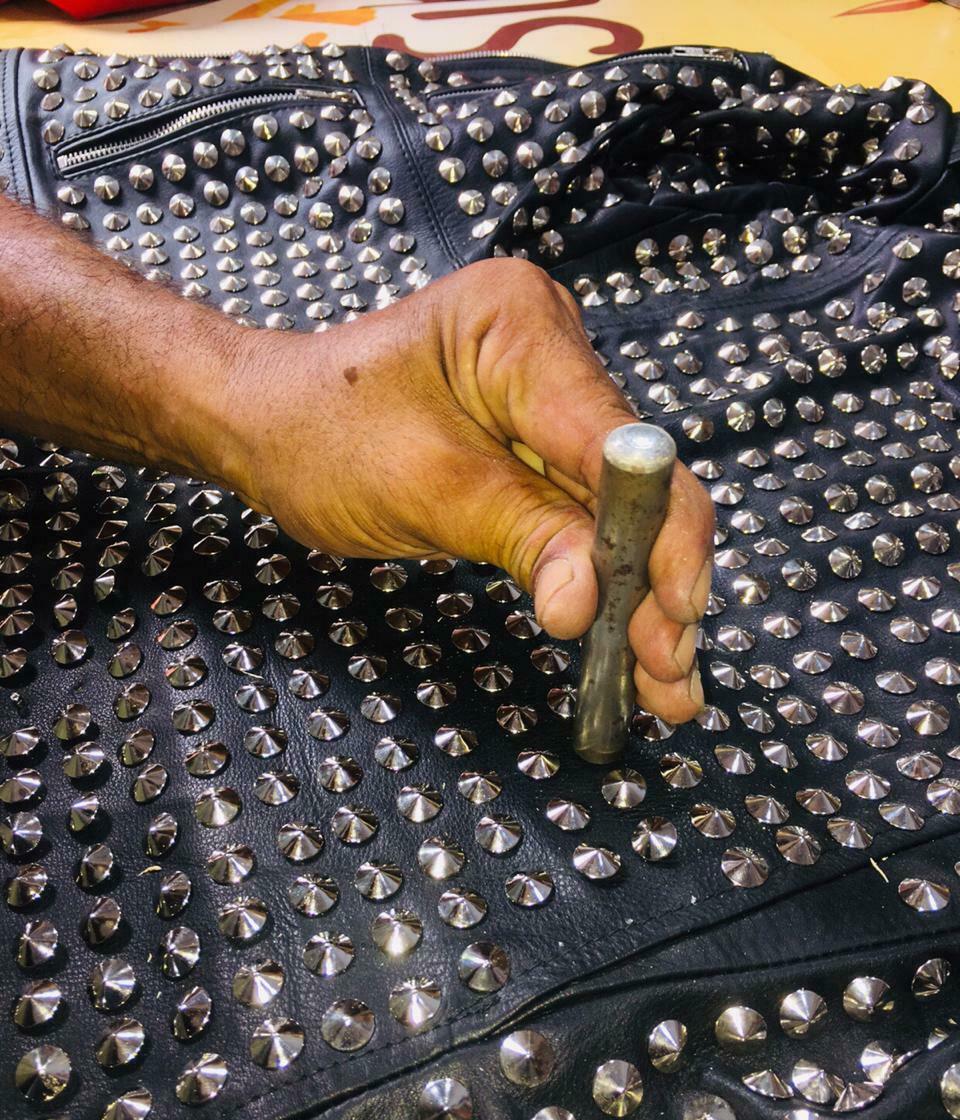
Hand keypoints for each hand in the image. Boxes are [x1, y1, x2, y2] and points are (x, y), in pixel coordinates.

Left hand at [223, 259, 713, 722]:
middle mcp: (553, 346)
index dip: (660, 535)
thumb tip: (593, 601)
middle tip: (668, 673)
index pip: (620, 445)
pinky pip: (586, 510)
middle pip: (636, 481)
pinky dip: (602, 574)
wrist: (264, 423)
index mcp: (522, 326)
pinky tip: (626, 631)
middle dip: (654, 582)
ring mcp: (551, 393)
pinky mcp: (540, 436)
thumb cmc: (318, 434)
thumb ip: (525, 537)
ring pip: (620, 507)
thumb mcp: (425, 490)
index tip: (672, 615)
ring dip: (638, 592)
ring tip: (659, 677)